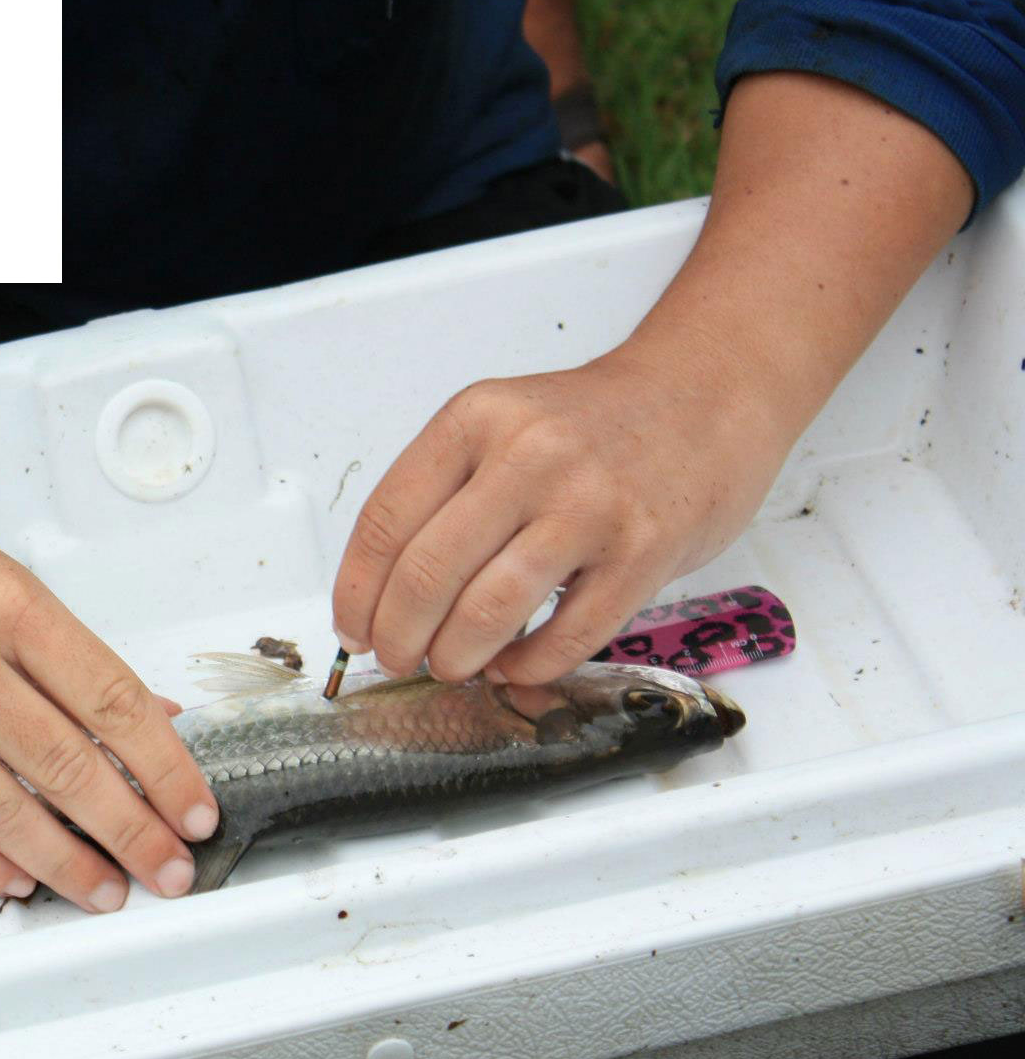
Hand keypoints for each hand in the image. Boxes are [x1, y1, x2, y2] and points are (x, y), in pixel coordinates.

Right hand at [0, 475, 218, 911]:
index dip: (167, 768)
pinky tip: (14, 880)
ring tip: (107, 892)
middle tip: (170, 871)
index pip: (114, 703)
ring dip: (65, 864)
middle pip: (68, 768)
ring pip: (2, 812)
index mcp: (7, 604)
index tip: (194, 810)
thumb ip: (66, 651)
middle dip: (133, 833)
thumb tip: (147, 717)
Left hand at [331, 332, 791, 684]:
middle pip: (426, 574)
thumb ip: (445, 493)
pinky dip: (526, 666)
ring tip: (451, 666)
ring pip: (488, 611)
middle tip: (399, 660)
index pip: (385, 523)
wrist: (706, 393)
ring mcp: (588, 504)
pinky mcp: (643, 551)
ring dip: (454, 658)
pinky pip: (567, 636)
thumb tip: (381, 594)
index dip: (356, 593)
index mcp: (474, 420)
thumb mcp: (501, 424)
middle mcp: (527, 456)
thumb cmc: (594, 424)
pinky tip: (513, 665)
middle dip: (398, 638)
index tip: (352, 630)